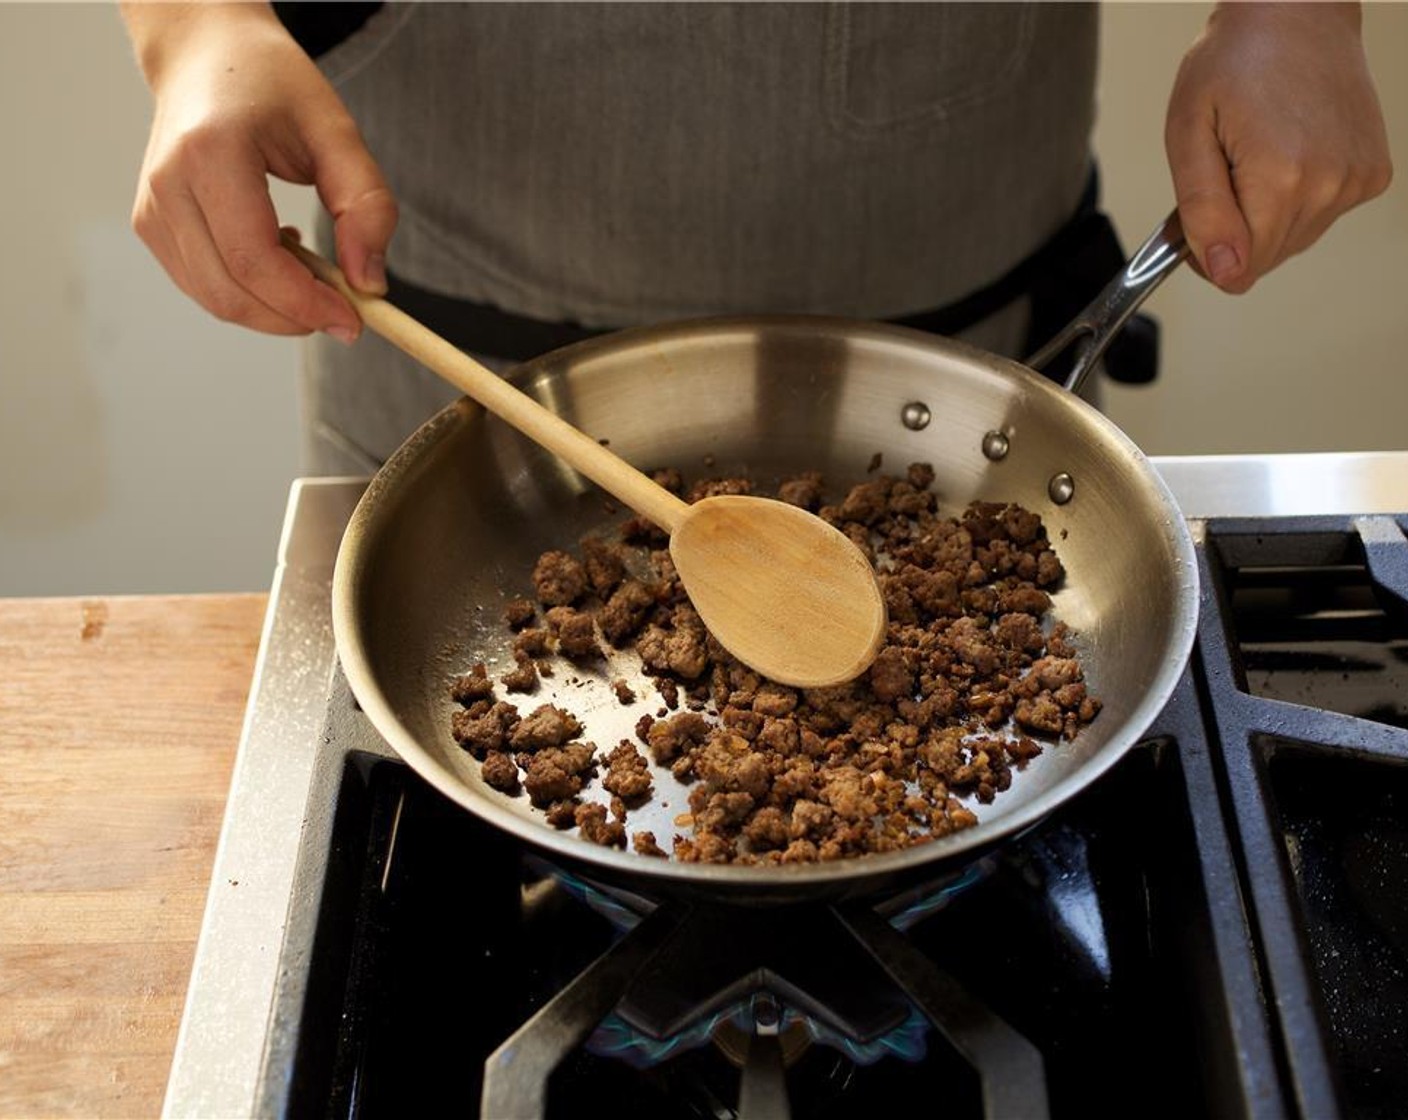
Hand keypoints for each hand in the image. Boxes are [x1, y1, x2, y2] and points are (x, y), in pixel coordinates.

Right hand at [122, 2, 396, 337]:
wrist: (206, 56)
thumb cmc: (272, 86)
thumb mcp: (337, 132)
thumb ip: (366, 206)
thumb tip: (368, 284)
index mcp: (210, 152)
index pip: (253, 260)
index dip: (305, 303)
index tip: (353, 319)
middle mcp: (167, 184)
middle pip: (230, 292)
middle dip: (294, 317)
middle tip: (344, 309)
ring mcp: (150, 209)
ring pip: (215, 299)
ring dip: (274, 308)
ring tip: (309, 266)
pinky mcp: (150, 226)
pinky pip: (205, 286)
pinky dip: (250, 291)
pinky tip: (276, 253)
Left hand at [1164, 2, 1391, 293]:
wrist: (1295, 14)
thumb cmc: (1234, 62)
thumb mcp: (1188, 135)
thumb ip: (1202, 212)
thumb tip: (1226, 273)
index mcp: (1282, 177)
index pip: (1240, 269)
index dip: (1209, 253)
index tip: (1200, 218)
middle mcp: (1330, 183)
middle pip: (1267, 258)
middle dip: (1237, 230)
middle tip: (1227, 170)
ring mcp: (1357, 179)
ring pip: (1295, 240)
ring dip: (1267, 214)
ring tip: (1258, 155)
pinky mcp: (1373, 174)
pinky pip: (1322, 216)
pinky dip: (1299, 198)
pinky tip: (1290, 152)